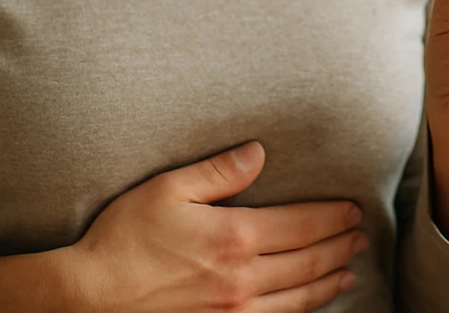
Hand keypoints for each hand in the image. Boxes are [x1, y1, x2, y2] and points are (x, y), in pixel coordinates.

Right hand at [52, 142, 365, 312]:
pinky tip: (312, 304)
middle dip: (340, 246)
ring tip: (349, 269)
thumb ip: (218, 172)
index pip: (301, 224)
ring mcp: (234, 311)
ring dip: (329, 281)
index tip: (352, 209)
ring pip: (299, 298)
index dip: (332, 216)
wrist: (88, 298)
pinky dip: (303, 311)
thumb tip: (258, 152)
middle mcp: (243, 277)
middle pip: (308, 261)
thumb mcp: (167, 189)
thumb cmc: (123, 240)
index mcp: (234, 235)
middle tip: (360, 236)